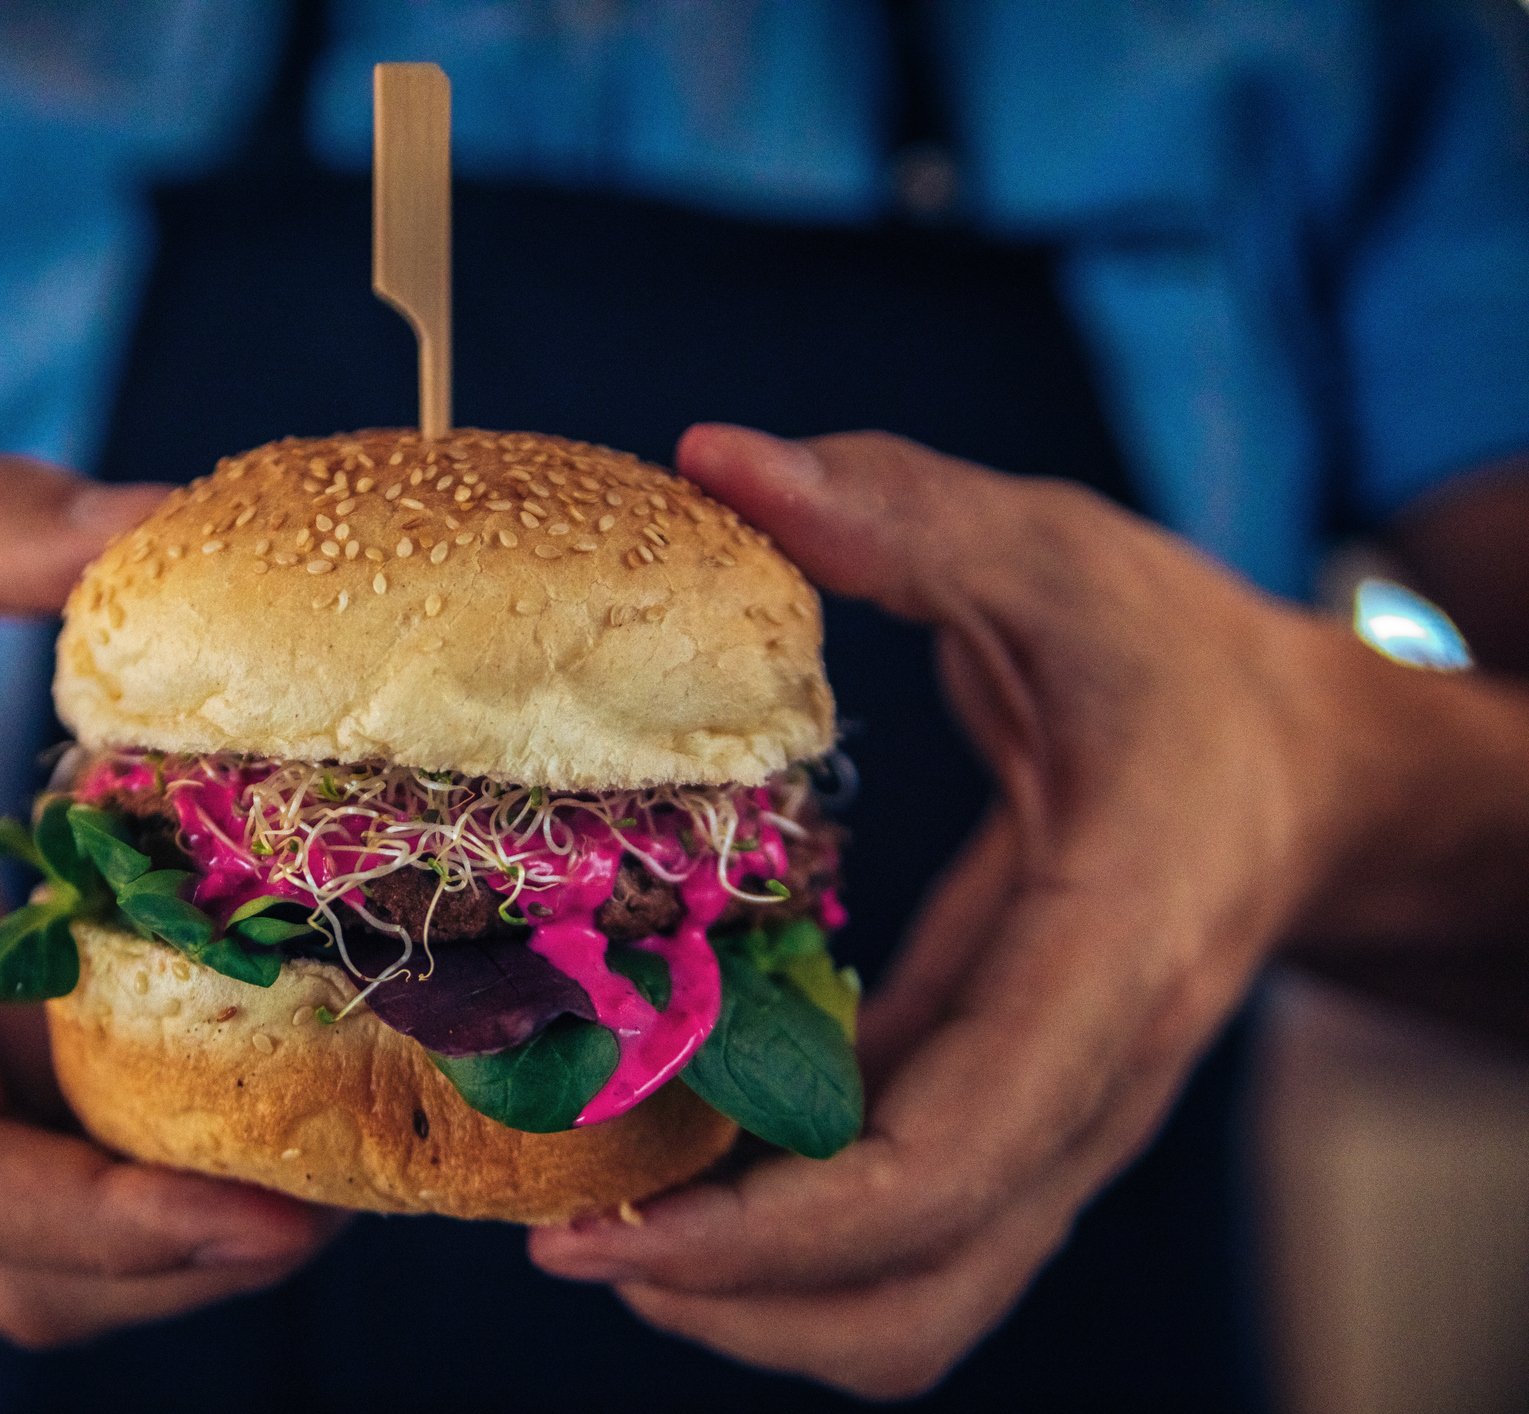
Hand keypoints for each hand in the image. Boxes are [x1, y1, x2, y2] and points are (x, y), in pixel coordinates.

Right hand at [0, 459, 344, 1344]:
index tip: (256, 1220)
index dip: (97, 1221)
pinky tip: (307, 1074)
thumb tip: (173, 521)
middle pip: (23, 1266)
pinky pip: (88, 1166)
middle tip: (363, 1187)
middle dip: (186, 1262)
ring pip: (62, 1251)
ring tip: (364, 1145)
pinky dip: (193, 1161)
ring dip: (205, 1235)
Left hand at [532, 427, 1360, 1396]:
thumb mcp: (1059, 559)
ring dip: (759, 1297)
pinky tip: (677, 1151)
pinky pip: (904, 1229)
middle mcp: (1086, 1083)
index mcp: (1107, 958)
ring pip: (917, 1301)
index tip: (615, 1235)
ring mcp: (1052, 1118)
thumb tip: (717, 458)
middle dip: (737, 1298)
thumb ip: (903, 511)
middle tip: (567, 1238)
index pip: (946, 1165)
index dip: (774, 1232)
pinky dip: (789, 1228)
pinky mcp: (1009, 1112)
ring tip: (605, 1217)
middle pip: (918, 1290)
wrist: (1310, 769)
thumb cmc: (1191, 668)